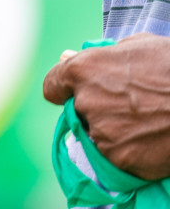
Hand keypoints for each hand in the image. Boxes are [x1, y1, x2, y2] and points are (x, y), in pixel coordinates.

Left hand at [44, 34, 169, 179]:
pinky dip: (133, 152)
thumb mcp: (138, 47)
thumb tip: (66, 56)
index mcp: (82, 71)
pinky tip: (155, 140)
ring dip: (117, 132)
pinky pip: (119, 158)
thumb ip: (99, 55)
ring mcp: (102, 134)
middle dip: (98, 109)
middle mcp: (85, 103)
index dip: (63, 89)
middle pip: (80, 112)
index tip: (72, 92)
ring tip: (150, 122)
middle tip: (132, 107)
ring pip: (100, 136)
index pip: (53, 86)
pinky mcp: (121, 161)